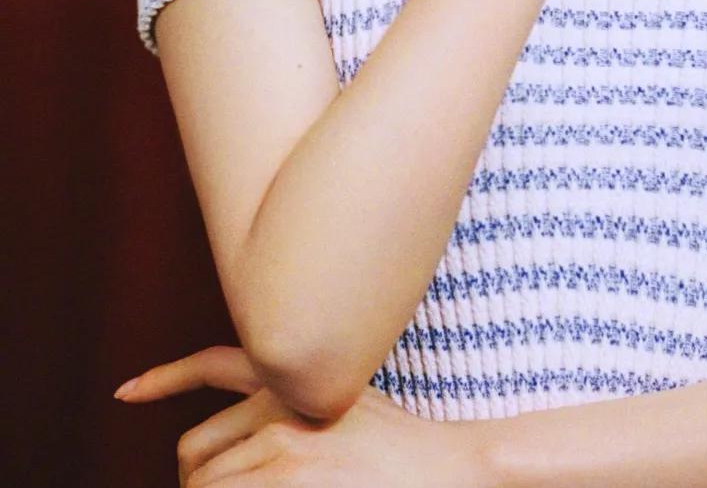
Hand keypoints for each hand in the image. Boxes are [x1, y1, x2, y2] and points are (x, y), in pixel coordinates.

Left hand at [114, 344, 493, 486]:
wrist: (445, 467)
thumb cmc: (397, 450)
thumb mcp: (343, 402)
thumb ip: (290, 405)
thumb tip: (228, 450)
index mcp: (292, 375)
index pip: (213, 365)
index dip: (163, 379)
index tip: (126, 392)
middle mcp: (279, 401)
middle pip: (193, 455)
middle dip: (198, 487)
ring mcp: (281, 444)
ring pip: (203, 487)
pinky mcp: (287, 477)